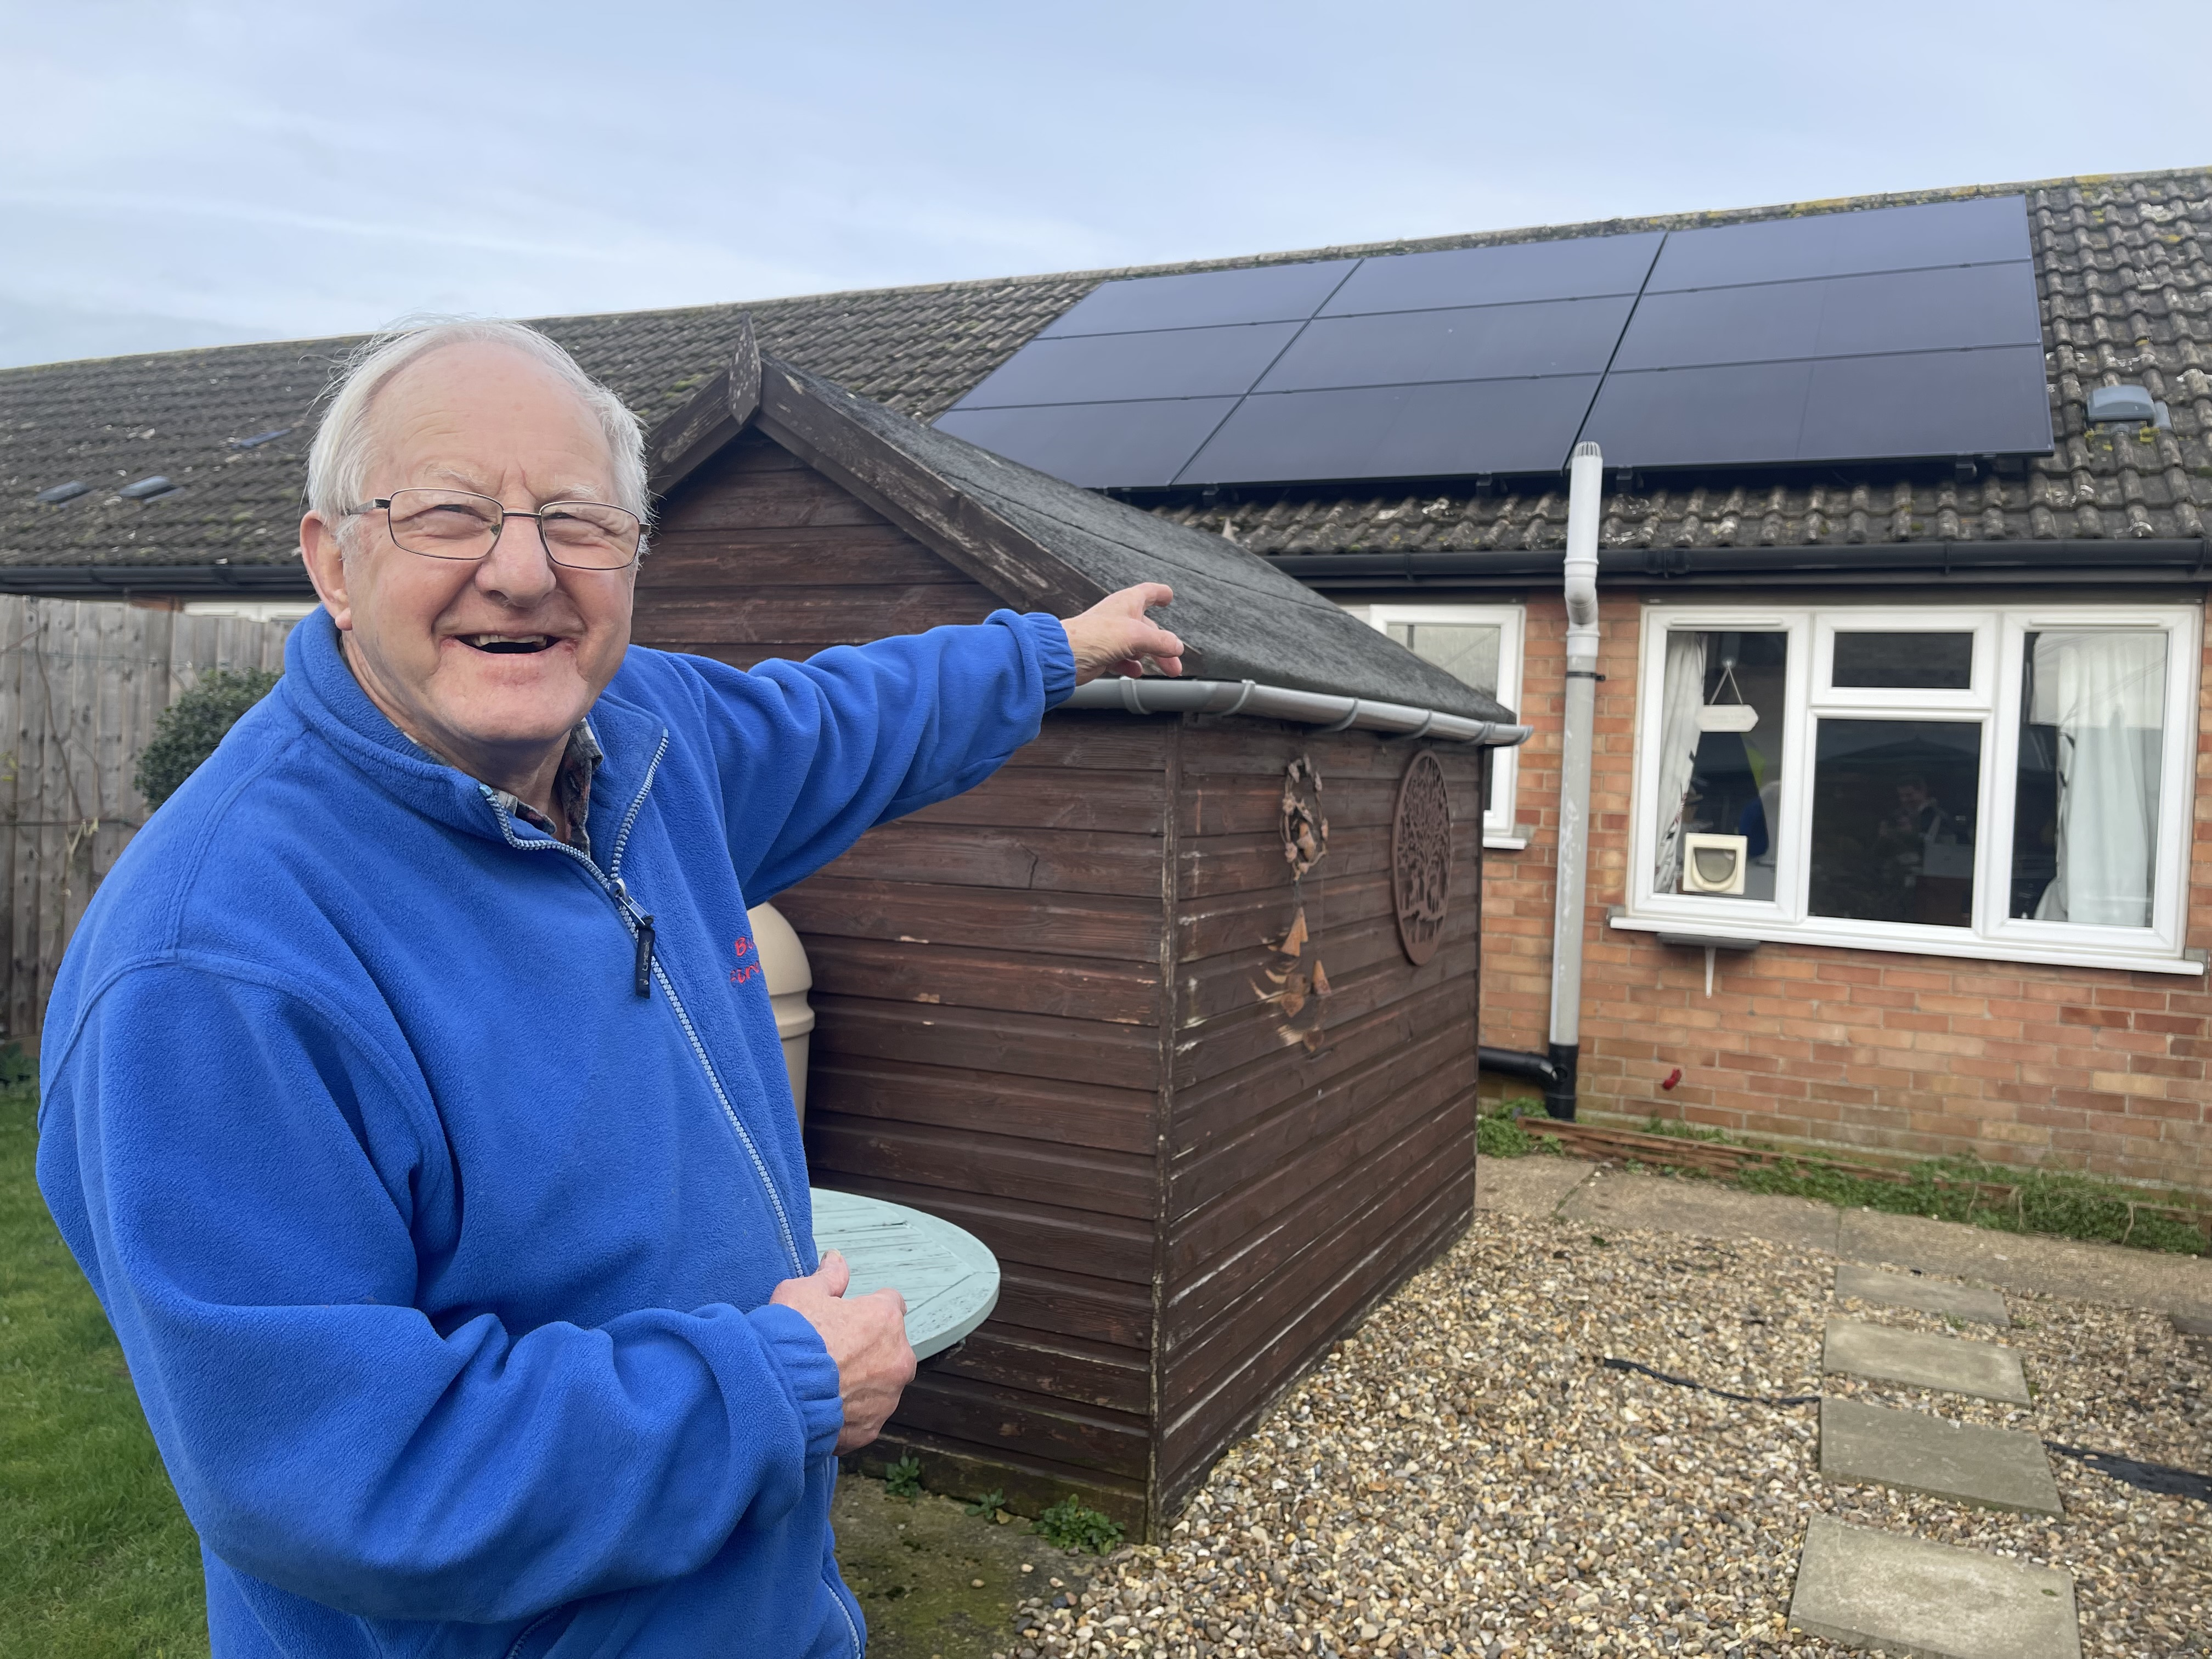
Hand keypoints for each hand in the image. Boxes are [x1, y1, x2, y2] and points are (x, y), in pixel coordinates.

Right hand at [770, 1250, 914, 1453]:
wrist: (773, 1395)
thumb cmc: (788, 1340)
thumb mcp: (801, 1293)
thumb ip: (827, 1277)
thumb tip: (836, 1259)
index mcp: (884, 1319)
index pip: (890, 1304)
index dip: (866, 1309)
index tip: (847, 1317)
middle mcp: (896, 1358)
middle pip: (890, 1347)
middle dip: (869, 1348)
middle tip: (832, 1352)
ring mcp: (886, 1397)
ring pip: (881, 1384)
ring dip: (861, 1382)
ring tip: (824, 1383)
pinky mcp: (871, 1428)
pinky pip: (865, 1415)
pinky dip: (849, 1412)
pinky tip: (822, 1406)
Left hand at [1062, 583, 1184, 683]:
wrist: (1064, 656)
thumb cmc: (1093, 636)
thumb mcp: (1136, 636)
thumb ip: (1160, 641)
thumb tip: (1176, 646)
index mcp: (1126, 603)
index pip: (1147, 592)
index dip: (1160, 593)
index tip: (1168, 596)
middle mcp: (1118, 618)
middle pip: (1148, 628)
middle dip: (1165, 646)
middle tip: (1175, 664)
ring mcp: (1109, 636)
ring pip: (1137, 646)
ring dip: (1151, 658)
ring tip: (1164, 671)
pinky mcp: (1101, 653)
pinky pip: (1122, 659)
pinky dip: (1131, 666)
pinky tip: (1136, 672)